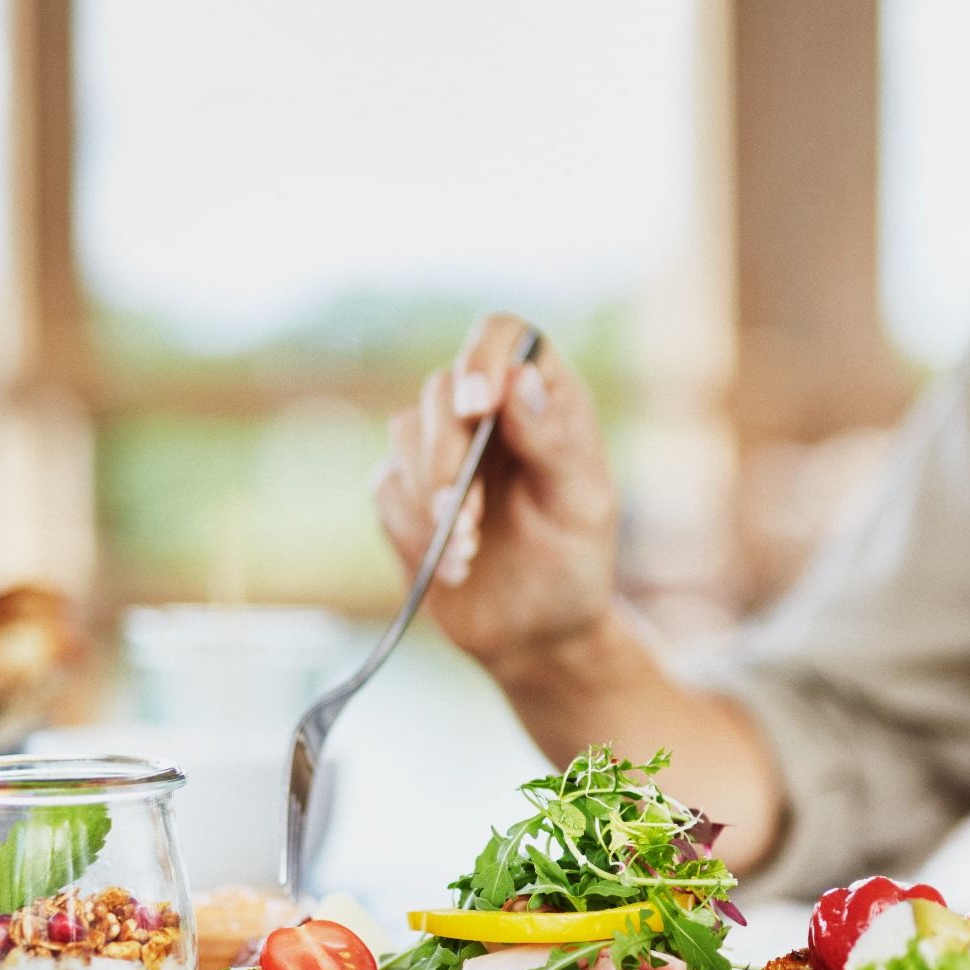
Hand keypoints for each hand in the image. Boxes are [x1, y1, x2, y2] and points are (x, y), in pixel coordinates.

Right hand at [373, 313, 620, 678]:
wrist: (539, 634)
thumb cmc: (575, 563)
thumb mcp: (583, 505)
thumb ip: (555, 440)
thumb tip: (516, 379)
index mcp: (543, 396)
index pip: (502, 335)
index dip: (483, 358)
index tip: (482, 408)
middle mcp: (488, 412)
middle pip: (441, 390)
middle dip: (448, 456)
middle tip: (469, 520)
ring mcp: (441, 448)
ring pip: (404, 434)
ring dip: (428, 497)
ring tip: (467, 553)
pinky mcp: (407, 492)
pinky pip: (386, 487)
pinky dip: (413, 528)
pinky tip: (451, 567)